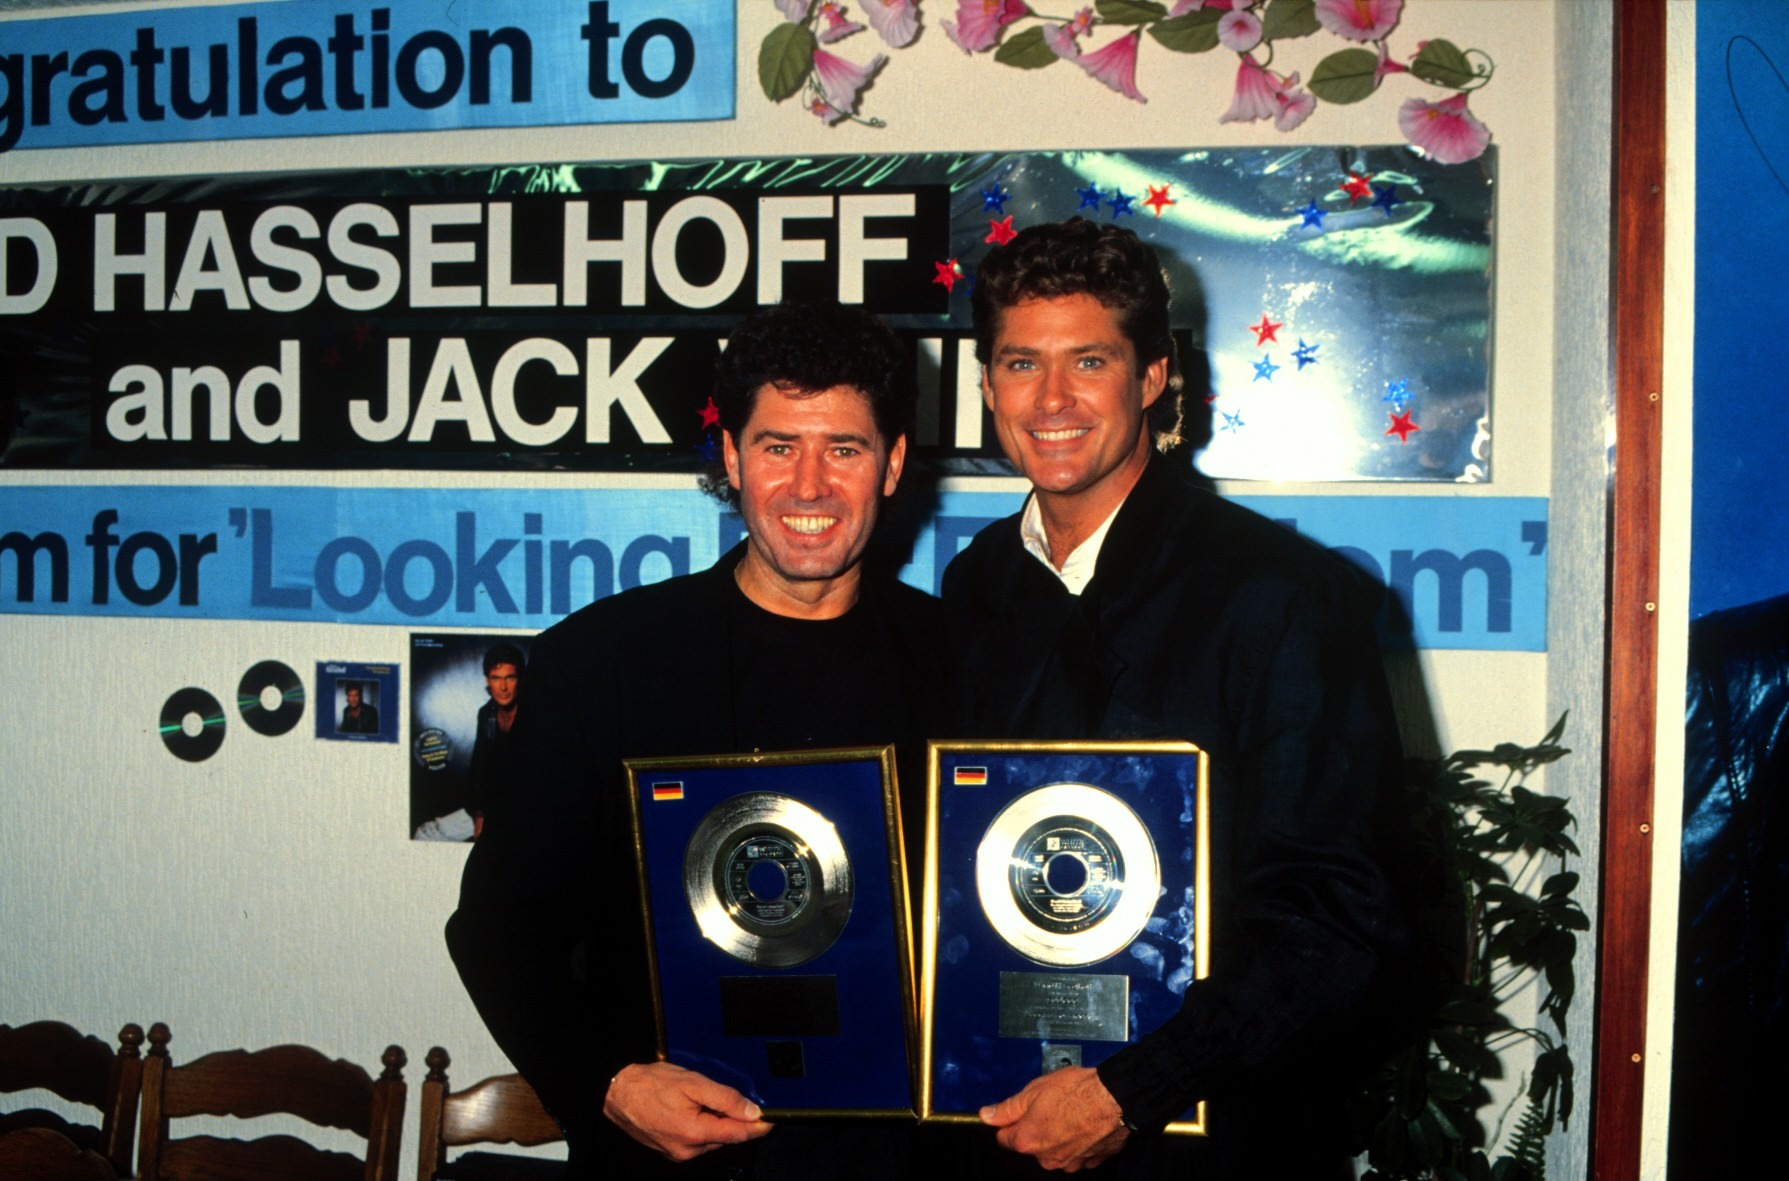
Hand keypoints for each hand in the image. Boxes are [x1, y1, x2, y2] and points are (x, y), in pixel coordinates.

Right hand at [603, 1061, 772, 1161]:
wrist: (617, 1094)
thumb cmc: (650, 1085)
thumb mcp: (693, 1083)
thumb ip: (725, 1098)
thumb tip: (752, 1111)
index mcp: (694, 1133)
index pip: (738, 1134)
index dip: (759, 1126)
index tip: (774, 1119)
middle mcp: (687, 1150)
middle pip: (726, 1137)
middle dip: (736, 1120)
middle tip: (737, 1097)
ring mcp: (678, 1153)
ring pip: (712, 1138)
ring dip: (718, 1122)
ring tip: (704, 1098)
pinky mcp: (671, 1150)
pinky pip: (698, 1140)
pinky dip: (703, 1126)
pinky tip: (694, 1108)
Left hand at [980, 1066, 1129, 1171]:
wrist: (1114, 1099)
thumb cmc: (1077, 1092)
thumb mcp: (1033, 1091)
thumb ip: (1008, 1108)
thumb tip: (987, 1115)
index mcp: (1027, 1141)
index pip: (1005, 1138)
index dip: (1011, 1122)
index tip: (1020, 1111)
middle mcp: (1047, 1159)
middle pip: (1032, 1145)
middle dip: (1038, 1128)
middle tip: (1051, 1106)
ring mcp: (1070, 1163)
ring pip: (1056, 1150)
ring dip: (1060, 1136)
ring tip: (1071, 1113)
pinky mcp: (1091, 1162)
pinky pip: (1078, 1153)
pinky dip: (1079, 1141)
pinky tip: (1085, 1123)